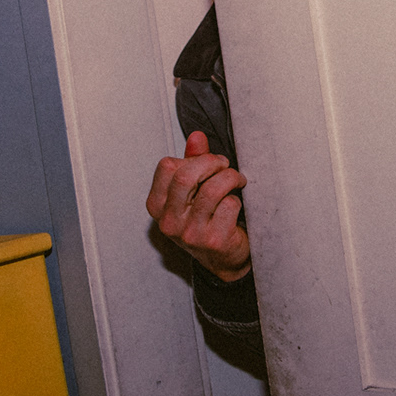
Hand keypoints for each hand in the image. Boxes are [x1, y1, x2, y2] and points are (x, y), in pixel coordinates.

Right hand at [146, 131, 252, 281]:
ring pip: (213, 189)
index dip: (193, 159)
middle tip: (225, 166)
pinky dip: (238, 200)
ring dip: (231, 178)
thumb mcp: (192, 191)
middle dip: (212, 163)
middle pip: (186, 176)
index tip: (210, 162)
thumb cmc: (205, 220)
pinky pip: (230, 206)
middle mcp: (170, 221)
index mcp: (157, 205)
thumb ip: (192, 162)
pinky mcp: (215, 240)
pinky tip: (236, 206)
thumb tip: (197, 136)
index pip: (167, 166)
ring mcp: (191, 233)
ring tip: (237, 180)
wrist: (223, 259)